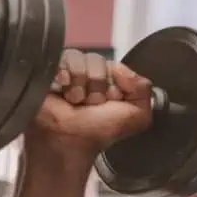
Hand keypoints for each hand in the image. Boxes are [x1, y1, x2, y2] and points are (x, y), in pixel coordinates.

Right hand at [30, 49, 153, 158]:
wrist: (68, 138)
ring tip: (75, 100)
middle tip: (91, 104)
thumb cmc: (99, 131)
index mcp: (114, 83)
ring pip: (81, 58)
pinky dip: (65, 75)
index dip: (116, 84)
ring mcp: (71, 72)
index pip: (118, 66)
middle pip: (99, 60)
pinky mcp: (52, 69)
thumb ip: (144, 90)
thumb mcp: (137, 117)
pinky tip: (62, 89)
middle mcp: (92, 76)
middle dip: (97, 85)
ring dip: (80, 84)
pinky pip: (62, 58)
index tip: (111, 101)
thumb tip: (122, 69)